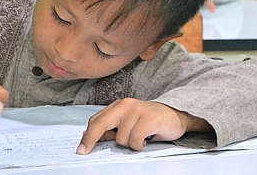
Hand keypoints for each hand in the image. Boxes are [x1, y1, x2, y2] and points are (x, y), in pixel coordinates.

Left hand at [76, 99, 210, 154]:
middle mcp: (126, 104)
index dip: (87, 136)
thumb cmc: (151, 122)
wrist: (176, 118)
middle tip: (85, 151)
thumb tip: (90, 137)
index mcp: (119, 105)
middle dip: (91, 139)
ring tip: (139, 139)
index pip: (97, 120)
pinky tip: (146, 140)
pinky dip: (139, 145)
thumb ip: (111, 129)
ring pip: (120, 138)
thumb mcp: (129, 124)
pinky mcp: (149, 117)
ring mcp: (137, 109)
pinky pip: (135, 139)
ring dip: (129, 144)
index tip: (81, 148)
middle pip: (101, 123)